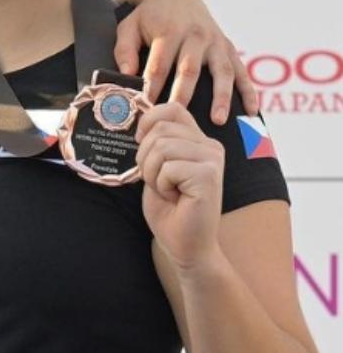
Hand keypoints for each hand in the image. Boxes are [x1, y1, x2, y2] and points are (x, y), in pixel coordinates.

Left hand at [113, 0, 256, 123]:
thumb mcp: (129, 26)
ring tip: (217, 120)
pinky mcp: (228, 48)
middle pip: (190, 69)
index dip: (152, 87)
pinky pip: (241, 71)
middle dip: (183, 94)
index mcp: (169, 31)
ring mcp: (215, 42)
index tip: (147, 108)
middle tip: (178, 117)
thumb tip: (127, 75)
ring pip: (222, 71)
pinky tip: (251, 111)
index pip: (159, 64)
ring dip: (221, 97)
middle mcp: (196, 36)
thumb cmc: (149, 17)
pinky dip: (249, 91)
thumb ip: (124, 50)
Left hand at [136, 103, 225, 271]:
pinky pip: (168, 167)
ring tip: (167, 189)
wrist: (185, 244)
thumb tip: (139, 117)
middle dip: (145, 157)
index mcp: (199, 141)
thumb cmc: (169, 209)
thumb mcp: (157, 168)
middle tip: (158, 181)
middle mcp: (210, 145)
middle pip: (160, 128)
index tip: (140, 142)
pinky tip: (175, 198)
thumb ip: (156, 143)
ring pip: (161, 147)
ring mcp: (212, 159)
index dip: (148, 120)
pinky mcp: (209, 175)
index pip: (172, 108)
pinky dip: (161, 185)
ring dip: (152, 173)